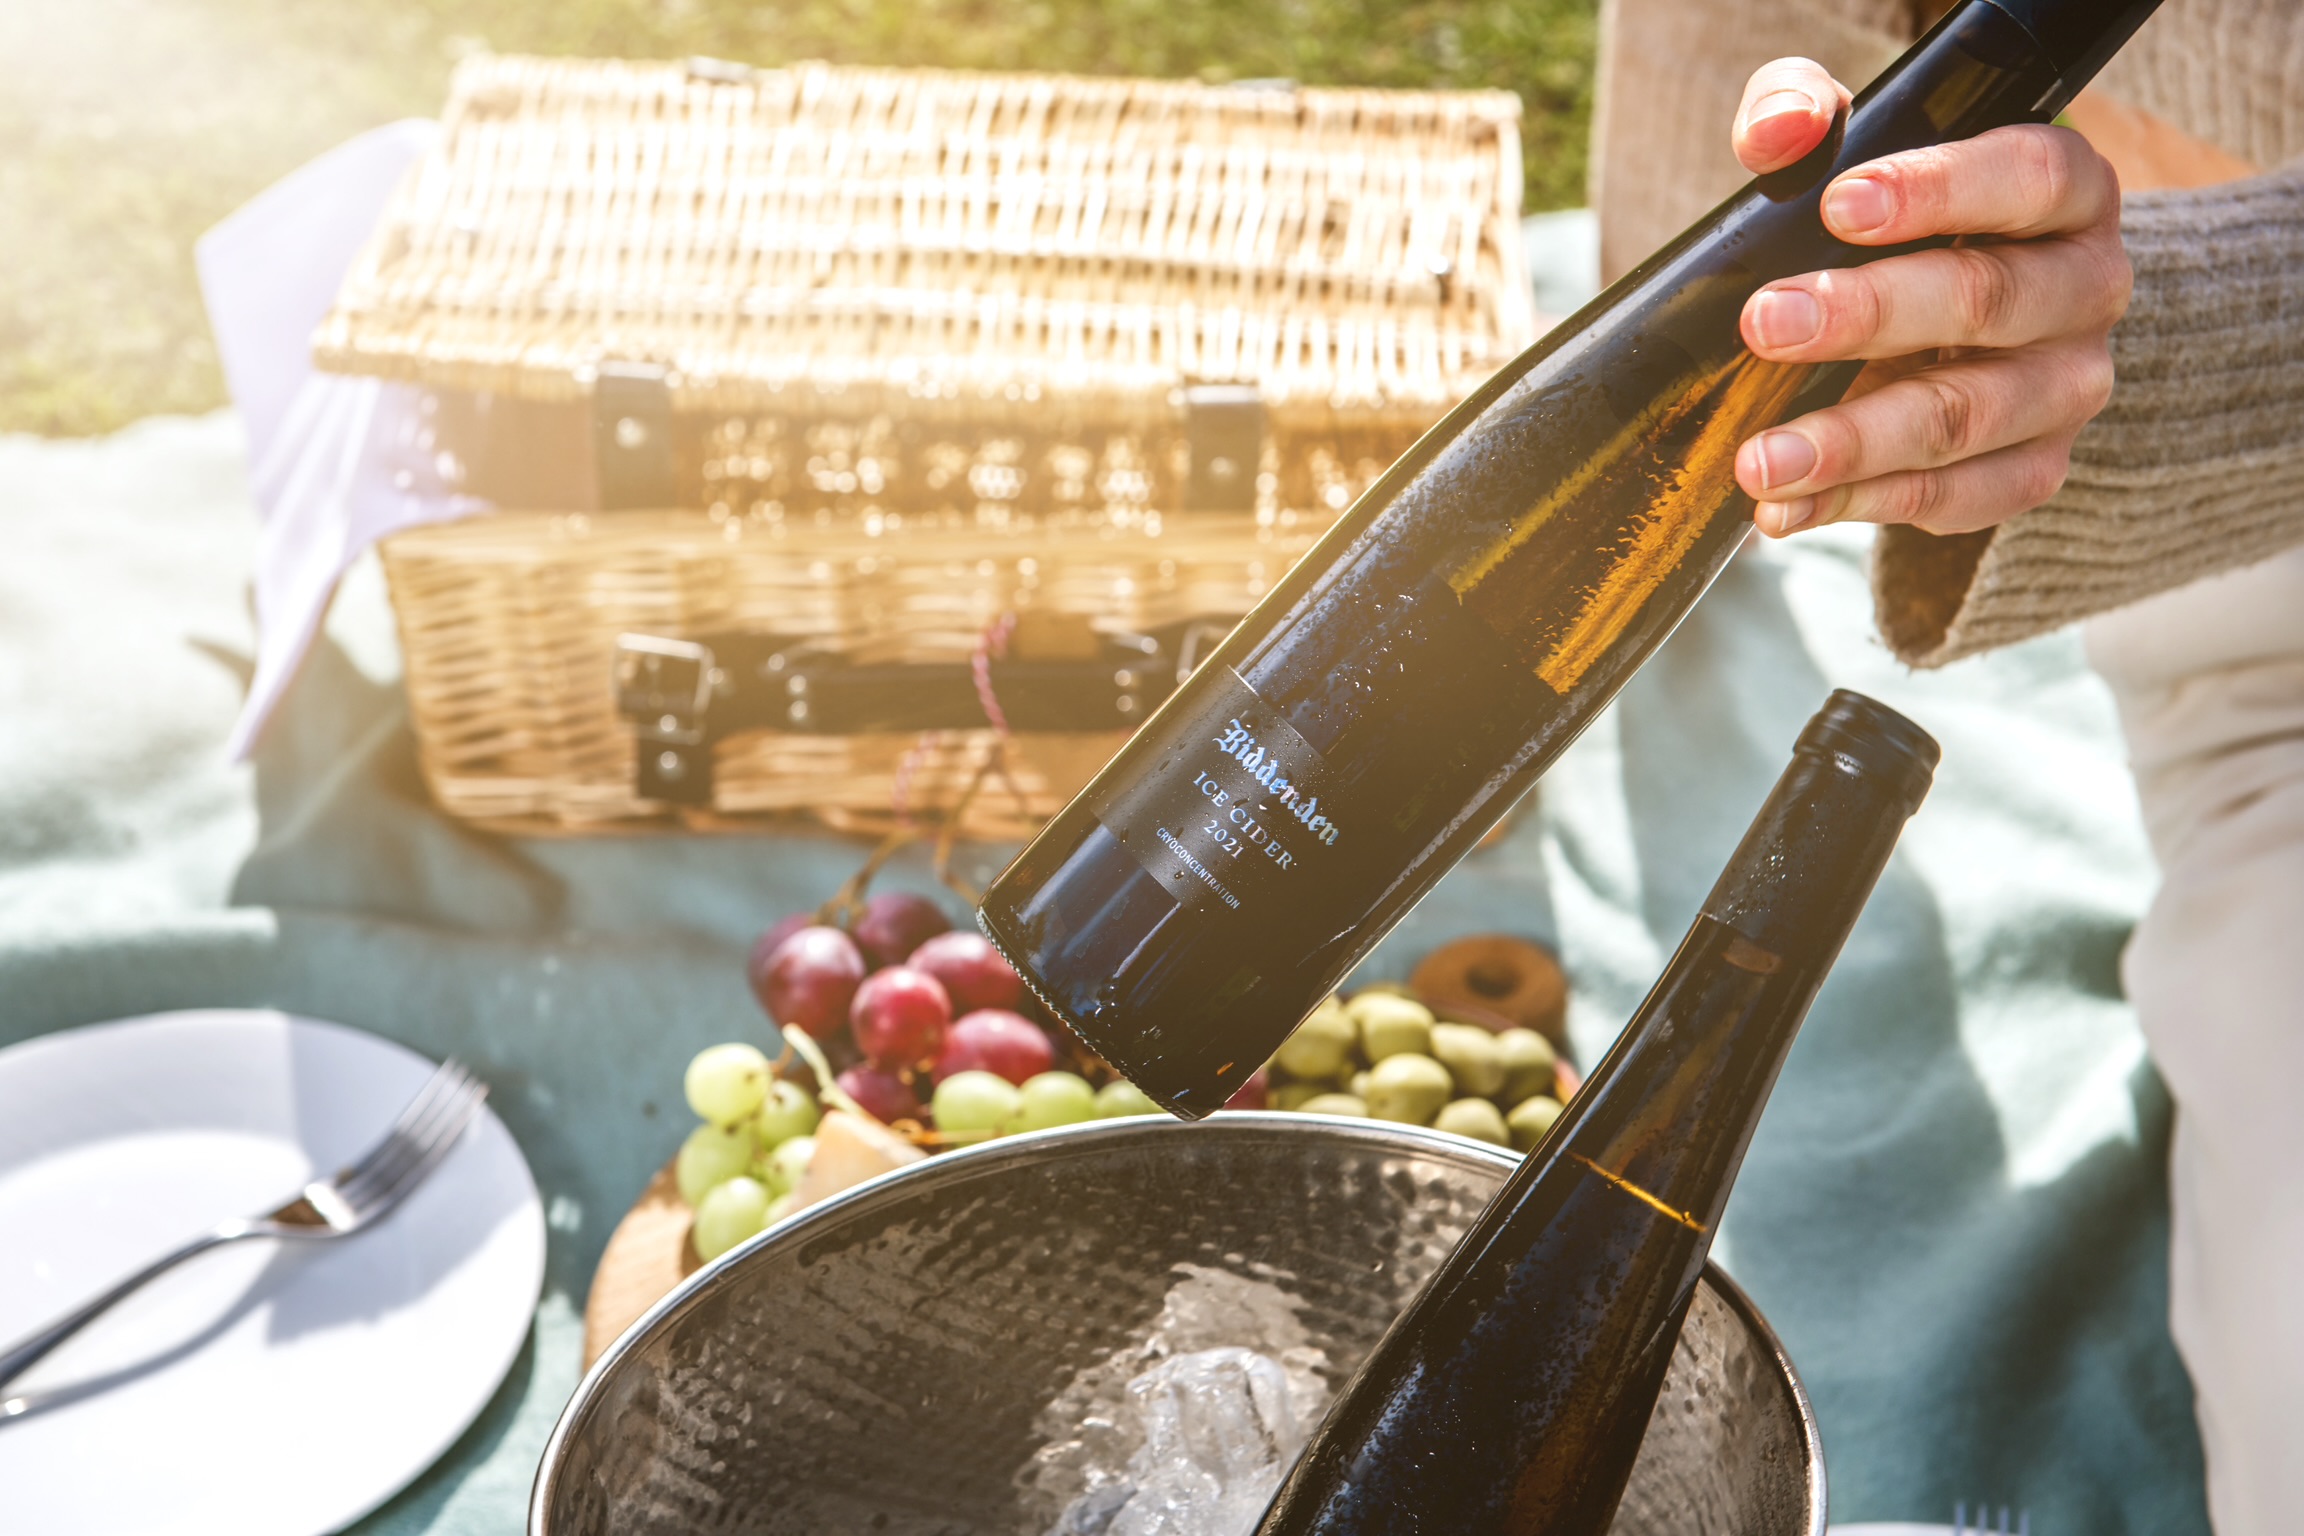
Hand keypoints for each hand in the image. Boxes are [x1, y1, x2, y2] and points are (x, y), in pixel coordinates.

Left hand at [1729, 58, 2131, 536]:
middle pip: (1988, 300)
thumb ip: (1805, 113)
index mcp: (2066, 194)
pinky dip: (1861, 506)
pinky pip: (1958, 498)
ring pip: (1966, 418)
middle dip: (1868, 315)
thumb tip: (1779, 130)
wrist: (1948, 328)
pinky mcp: (2034, 469)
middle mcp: (2086, 289)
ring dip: (1854, 443)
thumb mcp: (1851, 153)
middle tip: (1764, 325)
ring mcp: (2067, 388)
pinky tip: (1786, 509)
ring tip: (1760, 460)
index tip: (1836, 207)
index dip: (1937, 190)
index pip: (2028, 177)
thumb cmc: (1892, 225)